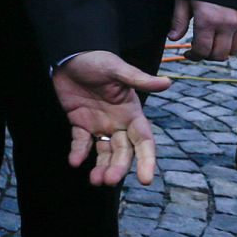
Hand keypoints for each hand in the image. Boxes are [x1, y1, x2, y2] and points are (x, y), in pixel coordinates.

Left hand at [52, 50, 170, 186]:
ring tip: (95, 181)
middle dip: (118, 167)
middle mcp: (118, 122)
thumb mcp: (117, 69)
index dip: (146, 160)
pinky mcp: (79, 123)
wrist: (68, 55)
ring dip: (101, 167)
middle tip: (109, 180)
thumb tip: (167, 82)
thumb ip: (139, 79)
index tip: (146, 180)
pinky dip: (78, 153)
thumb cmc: (97, 60)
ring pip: (104, 152)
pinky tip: (74, 161)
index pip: (144, 141)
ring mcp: (99, 124)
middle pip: (123, 151)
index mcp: (131, 112)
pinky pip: (80, 142)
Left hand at [168, 0, 236, 61]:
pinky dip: (233, 44)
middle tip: (199, 50)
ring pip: (233, 51)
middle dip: (207, 56)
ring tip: (211, 44)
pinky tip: (223, 38)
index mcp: (208, 20)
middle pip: (218, 54)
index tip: (188, 53)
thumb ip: (179, 20)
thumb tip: (173, 37)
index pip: (202, 50)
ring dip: (221, 52)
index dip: (194, 56)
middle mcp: (227, 24)